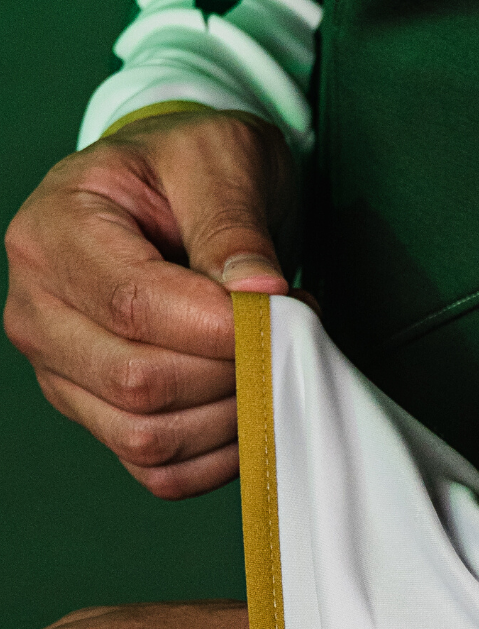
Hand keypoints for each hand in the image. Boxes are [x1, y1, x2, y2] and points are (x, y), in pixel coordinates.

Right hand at [4, 111, 294, 498]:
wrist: (175, 192)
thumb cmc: (189, 167)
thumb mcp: (219, 159)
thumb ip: (233, 224)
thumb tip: (259, 292)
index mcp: (53, 232)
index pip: (134, 307)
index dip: (220, 326)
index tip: (287, 308)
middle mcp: (38, 309)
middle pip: (138, 382)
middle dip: (234, 370)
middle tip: (290, 330)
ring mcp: (60, 370)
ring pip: (147, 435)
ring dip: (233, 415)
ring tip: (273, 358)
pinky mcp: (94, 413)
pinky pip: (157, 469)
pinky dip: (218, 454)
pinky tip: (253, 403)